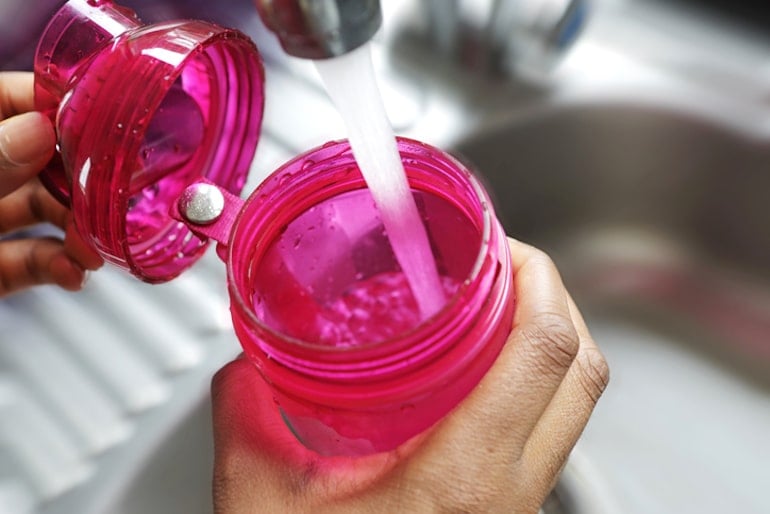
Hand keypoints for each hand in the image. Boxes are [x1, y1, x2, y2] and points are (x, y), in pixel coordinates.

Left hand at [0, 72, 102, 296]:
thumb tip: (40, 129)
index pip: (17, 101)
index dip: (64, 104)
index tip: (111, 116)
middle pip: (44, 159)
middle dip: (85, 180)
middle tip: (116, 195)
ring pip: (45, 211)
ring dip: (80, 229)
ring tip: (95, 246)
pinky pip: (33, 260)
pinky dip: (60, 267)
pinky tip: (74, 272)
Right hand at [211, 238, 608, 512]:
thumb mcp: (263, 505)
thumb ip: (248, 419)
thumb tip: (247, 362)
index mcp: (462, 480)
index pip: (543, 352)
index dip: (536, 278)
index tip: (503, 244)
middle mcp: (513, 493)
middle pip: (582, 369)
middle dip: (554, 296)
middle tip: (507, 263)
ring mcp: (524, 506)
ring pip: (577, 401)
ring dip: (551, 338)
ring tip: (501, 304)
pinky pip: (555, 431)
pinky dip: (536, 382)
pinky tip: (484, 371)